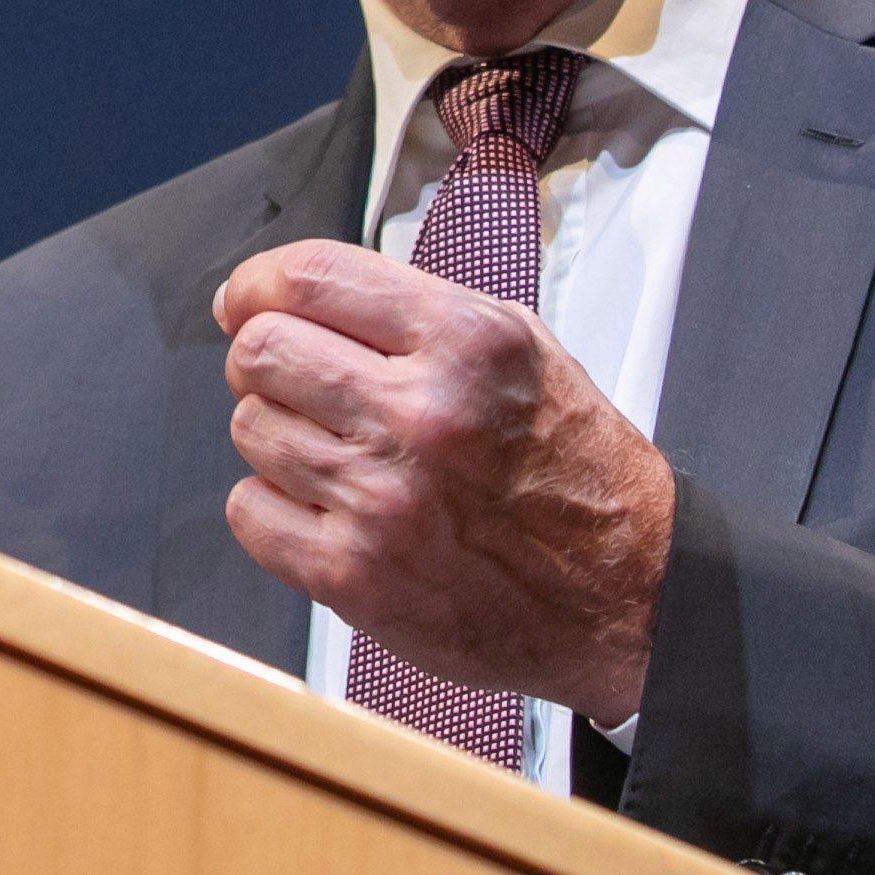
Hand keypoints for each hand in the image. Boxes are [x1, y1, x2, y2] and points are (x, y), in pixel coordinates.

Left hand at [216, 239, 673, 724]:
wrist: (629, 596)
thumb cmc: (575, 472)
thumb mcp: (522, 349)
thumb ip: (413, 310)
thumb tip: (296, 291)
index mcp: (465, 342)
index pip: (308, 278)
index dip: (256, 283)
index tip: (245, 299)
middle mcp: (421, 415)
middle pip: (261, 351)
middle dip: (264, 360)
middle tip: (294, 381)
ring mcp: (383, 499)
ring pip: (250, 429)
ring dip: (277, 435)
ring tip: (336, 453)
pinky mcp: (355, 576)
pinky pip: (250, 512)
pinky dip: (273, 506)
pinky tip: (327, 507)